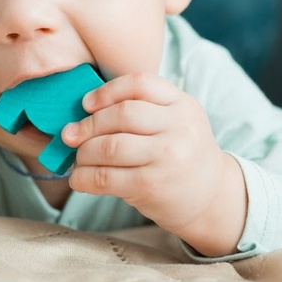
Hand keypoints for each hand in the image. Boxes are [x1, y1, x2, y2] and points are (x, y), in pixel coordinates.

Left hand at [60, 73, 246, 257]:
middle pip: (122, 115)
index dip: (107, 91)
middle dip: (88, 125)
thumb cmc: (181, 155)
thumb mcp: (176, 123)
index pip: (140, 83)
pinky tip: (79, 179)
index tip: (86, 104)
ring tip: (78, 159)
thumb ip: (142, 110)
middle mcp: (179, 128)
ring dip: (84, 153)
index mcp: (183, 105)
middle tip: (71, 135)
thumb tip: (81, 114)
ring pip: (110, 146)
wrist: (210, 198)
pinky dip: (84, 178)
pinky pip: (106, 177)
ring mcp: (168, 157)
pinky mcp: (152, 186)